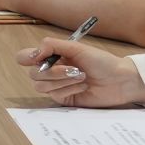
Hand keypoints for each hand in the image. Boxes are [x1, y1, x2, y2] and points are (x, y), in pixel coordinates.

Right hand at [16, 38, 144, 107]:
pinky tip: (84, 86)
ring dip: (63, 80)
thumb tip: (35, 52)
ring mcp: (57, 86)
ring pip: (41, 86)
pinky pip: (55, 95)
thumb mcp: (76, 48)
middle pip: (33, 74)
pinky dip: (70, 89)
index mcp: (51, 56)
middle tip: (73, 69)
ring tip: (82, 77)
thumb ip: (53, 45)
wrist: (120, 80)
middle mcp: (51, 71)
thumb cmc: (101, 61)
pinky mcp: (64, 99)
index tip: (39, 58)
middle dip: (53, 71)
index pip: (25, 57)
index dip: (27, 58)